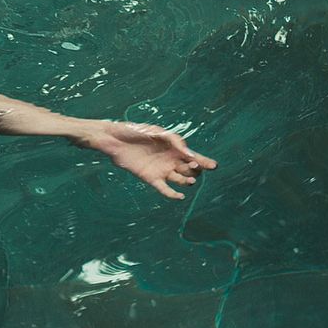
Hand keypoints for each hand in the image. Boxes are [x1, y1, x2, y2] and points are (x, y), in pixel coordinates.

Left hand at [81, 121, 217, 199]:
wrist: (113, 139)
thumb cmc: (135, 131)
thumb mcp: (157, 132)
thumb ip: (175, 141)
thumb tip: (190, 154)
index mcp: (175, 148)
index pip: (195, 157)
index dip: (205, 162)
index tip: (213, 166)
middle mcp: (171, 160)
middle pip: (191, 170)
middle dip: (196, 170)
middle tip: (194, 167)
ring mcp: (162, 170)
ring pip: (181, 180)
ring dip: (187, 181)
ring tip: (190, 180)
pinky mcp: (150, 178)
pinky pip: (164, 189)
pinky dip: (172, 194)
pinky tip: (179, 196)